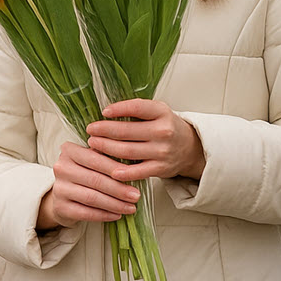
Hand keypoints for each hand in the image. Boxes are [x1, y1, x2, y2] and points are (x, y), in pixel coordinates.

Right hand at [36, 142, 139, 230]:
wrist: (64, 194)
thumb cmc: (85, 172)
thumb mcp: (93, 160)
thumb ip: (108, 157)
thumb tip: (134, 166)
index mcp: (69, 150)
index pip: (96, 159)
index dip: (116, 168)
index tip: (135, 176)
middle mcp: (61, 168)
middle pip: (95, 179)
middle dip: (119, 189)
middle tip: (136, 196)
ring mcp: (59, 188)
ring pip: (92, 197)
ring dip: (114, 204)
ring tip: (131, 208)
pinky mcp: (60, 207)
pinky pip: (85, 213)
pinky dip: (104, 215)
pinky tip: (117, 215)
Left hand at [87, 99, 205, 180]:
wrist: (190, 148)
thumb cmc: (167, 127)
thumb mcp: (158, 111)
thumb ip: (138, 109)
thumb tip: (108, 110)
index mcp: (162, 113)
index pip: (136, 108)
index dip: (118, 109)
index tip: (103, 112)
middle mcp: (163, 132)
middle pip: (126, 131)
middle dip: (104, 130)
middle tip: (90, 130)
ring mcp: (161, 151)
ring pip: (127, 151)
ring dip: (106, 148)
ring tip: (93, 144)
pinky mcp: (160, 168)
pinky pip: (137, 172)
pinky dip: (121, 172)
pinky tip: (109, 169)